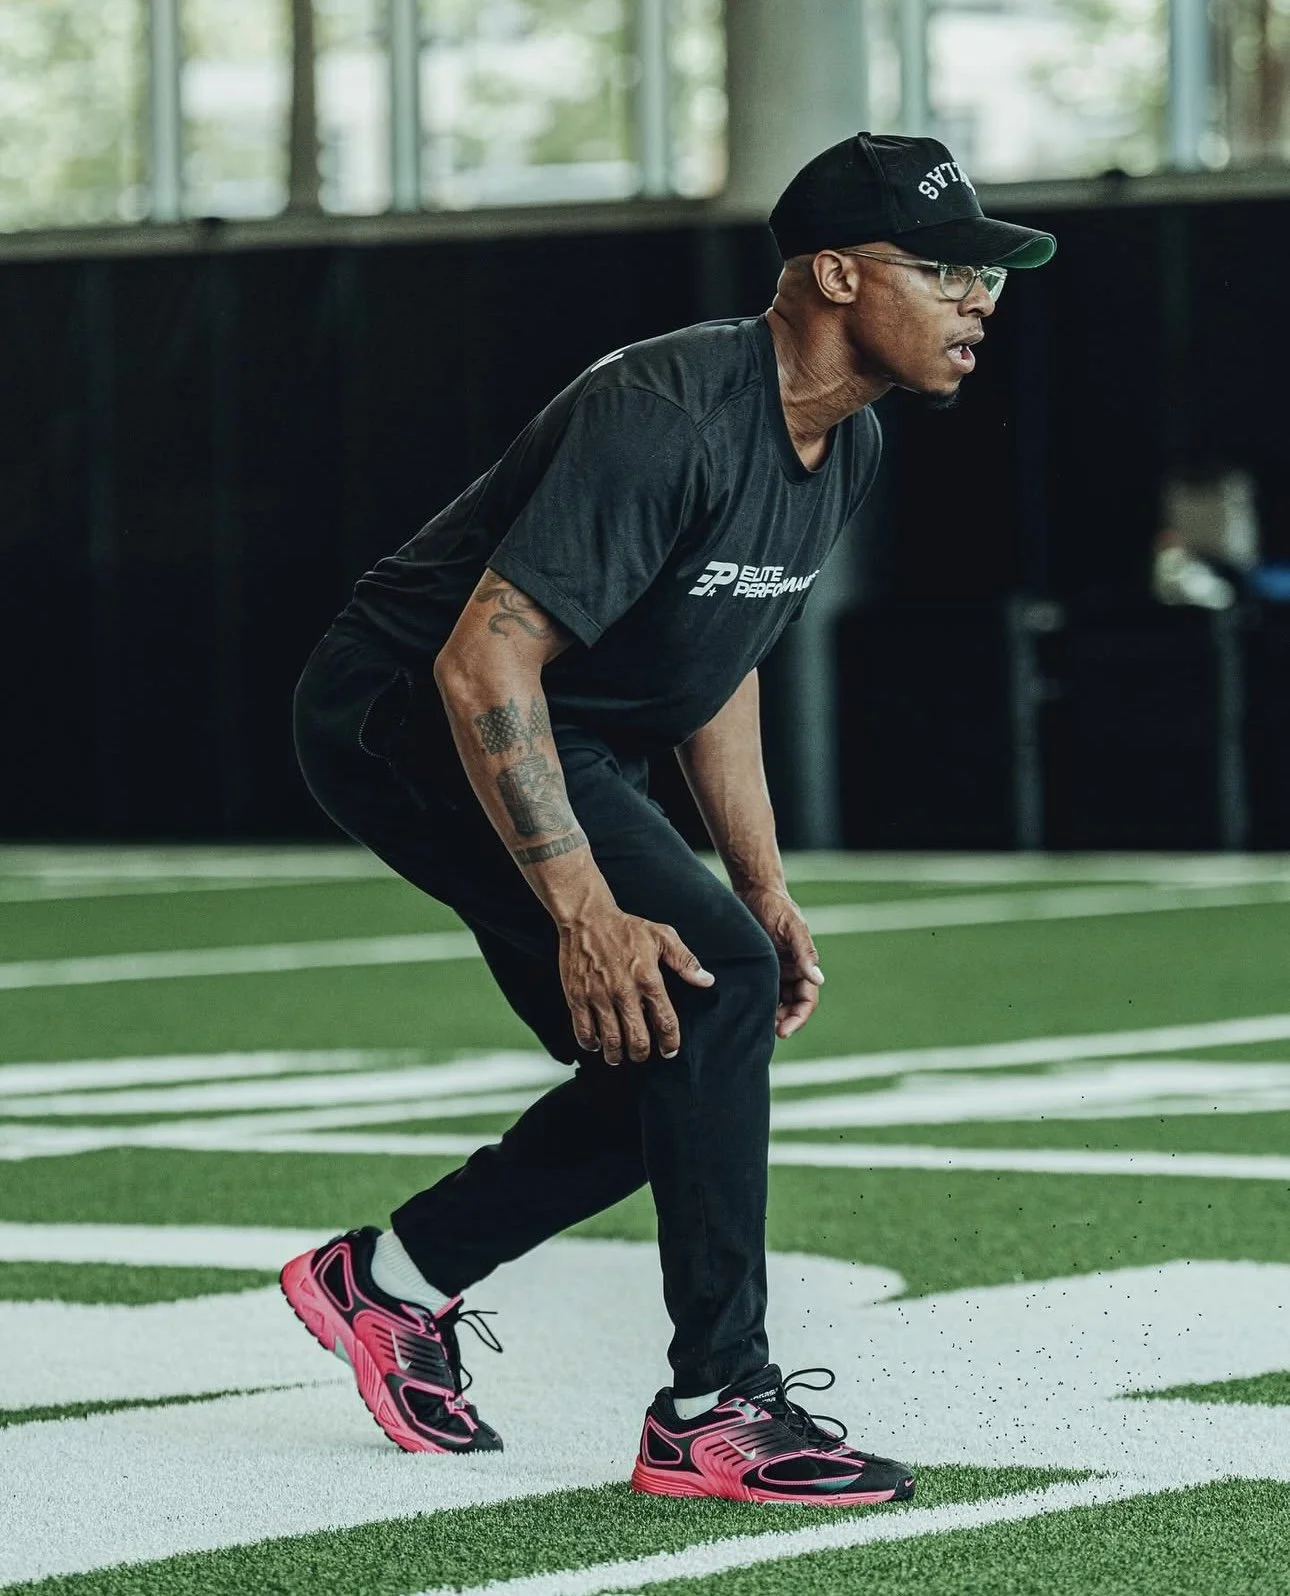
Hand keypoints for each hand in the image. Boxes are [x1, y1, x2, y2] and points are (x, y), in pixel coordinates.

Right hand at [558, 909, 714, 1064]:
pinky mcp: (577, 997)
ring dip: (617, 1055)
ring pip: (611, 1041)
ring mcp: (598, 997)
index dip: (670, 1043)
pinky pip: (583, 1032)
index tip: (669, 1051)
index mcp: (648, 979)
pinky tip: (597, 1044)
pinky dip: (591, 1044)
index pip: (665, 1022)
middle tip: (643, 1054)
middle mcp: (624, 992)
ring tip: (620, 1056)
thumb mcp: (662, 936)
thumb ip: (686, 960)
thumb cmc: (626, 927)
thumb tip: (707, 981)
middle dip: (642, 1053)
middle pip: (638, 1039)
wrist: (587, 918)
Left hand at [735, 885, 822, 1039]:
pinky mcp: (757, 967)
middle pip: (792, 1006)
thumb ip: (805, 953)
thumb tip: (819, 980)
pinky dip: (755, 1002)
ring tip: (753, 1026)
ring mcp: (773, 970)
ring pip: (775, 1002)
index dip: (798, 1018)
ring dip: (769, 1016)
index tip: (783, 1031)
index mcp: (803, 964)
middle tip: (766, 1034)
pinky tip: (742, 1011)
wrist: (754, 890)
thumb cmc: (776, 906)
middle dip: (783, 1022)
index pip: (807, 1000)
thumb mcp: (792, 927)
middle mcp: (790, 971)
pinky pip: (759, 990)